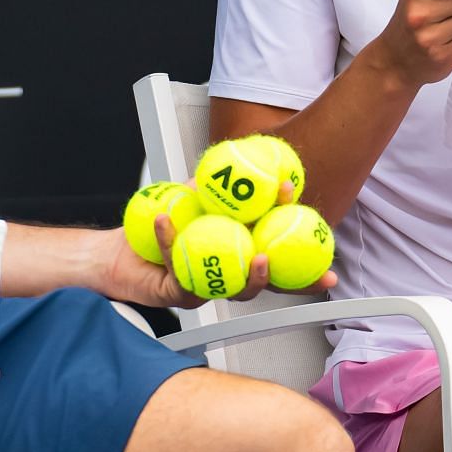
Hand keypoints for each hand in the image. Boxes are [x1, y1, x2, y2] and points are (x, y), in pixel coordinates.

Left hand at [99, 181, 335, 306]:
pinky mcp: (174, 292)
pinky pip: (177, 268)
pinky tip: (167, 221)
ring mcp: (204, 289)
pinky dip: (169, 239)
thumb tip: (266, 159)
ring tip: (257, 254)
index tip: (329, 269)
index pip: (280, 267)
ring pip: (231, 290)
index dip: (307, 275)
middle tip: (289, 258)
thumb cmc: (166, 220)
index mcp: (240, 256)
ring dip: (248, 275)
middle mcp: (227, 277)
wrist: (122, 247)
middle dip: (284, 282)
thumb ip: (232, 180)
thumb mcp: (201, 192)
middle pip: (263, 286)